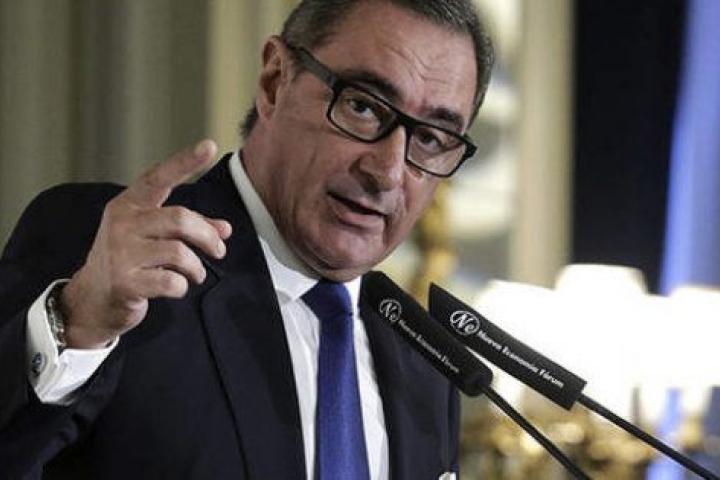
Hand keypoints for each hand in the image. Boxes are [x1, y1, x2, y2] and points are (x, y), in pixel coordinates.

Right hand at [60, 140, 231, 348]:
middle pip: (180, 219)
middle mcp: (122, 224)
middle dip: (207, 236)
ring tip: (195, 274)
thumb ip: (189, 229)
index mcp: (128, 205)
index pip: (159, 178)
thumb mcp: (153, 237)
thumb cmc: (130, 261)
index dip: (184, 162)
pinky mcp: (125, 282)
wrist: (93, 299)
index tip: (209, 146)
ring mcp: (120, 253)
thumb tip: (225, 229)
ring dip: (197, 267)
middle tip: (219, 250)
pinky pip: (171, 281)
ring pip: (179, 252)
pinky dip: (183, 286)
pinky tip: (177, 287)